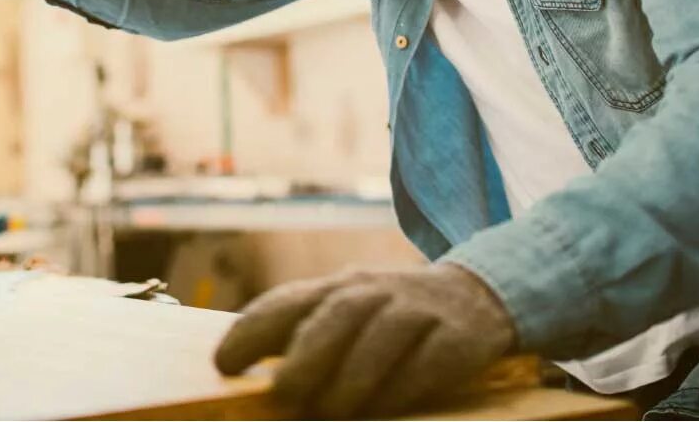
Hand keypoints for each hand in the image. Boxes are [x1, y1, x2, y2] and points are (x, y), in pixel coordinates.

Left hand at [214, 262, 514, 418]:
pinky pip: (428, 361)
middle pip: (338, 313)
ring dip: (352, 377)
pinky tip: (385, 409)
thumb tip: (245, 384)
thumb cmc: (387, 318)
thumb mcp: (343, 315)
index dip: (252, 329)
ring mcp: (417, 311)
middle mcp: (375, 291)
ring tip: (331, 410)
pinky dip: (402, 386)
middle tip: (283, 394)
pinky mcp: (456, 337)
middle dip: (306, 354)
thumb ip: (301, 338)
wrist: (474, 296)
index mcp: (336, 288)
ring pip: (381, 335)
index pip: (287, 301)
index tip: (224, 363)